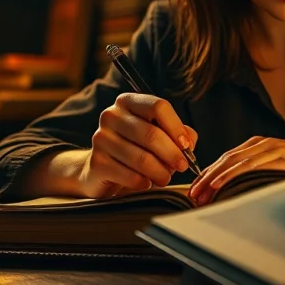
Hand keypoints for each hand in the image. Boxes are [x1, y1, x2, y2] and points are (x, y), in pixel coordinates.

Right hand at [76, 93, 197, 198]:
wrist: (102, 169)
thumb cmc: (136, 148)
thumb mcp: (159, 135)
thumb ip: (179, 133)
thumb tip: (188, 141)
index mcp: (128, 102)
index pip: (158, 107)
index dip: (176, 128)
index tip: (186, 146)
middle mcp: (111, 115)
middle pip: (151, 134)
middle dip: (172, 154)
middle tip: (183, 167)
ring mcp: (101, 138)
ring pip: (142, 158)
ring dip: (160, 172)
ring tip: (165, 178)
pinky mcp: (96, 163)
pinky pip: (130, 176)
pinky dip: (144, 183)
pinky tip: (146, 183)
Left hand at [188, 137, 284, 204]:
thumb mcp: (281, 176)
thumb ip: (263, 179)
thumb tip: (243, 197)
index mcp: (259, 148)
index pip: (227, 161)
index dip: (208, 176)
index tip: (194, 193)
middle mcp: (261, 143)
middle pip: (224, 160)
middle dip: (204, 178)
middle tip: (190, 196)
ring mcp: (271, 145)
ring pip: (233, 160)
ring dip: (212, 177)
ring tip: (198, 192)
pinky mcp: (281, 151)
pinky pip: (250, 163)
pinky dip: (230, 172)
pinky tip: (217, 183)